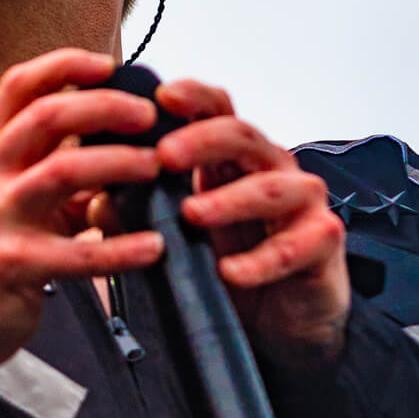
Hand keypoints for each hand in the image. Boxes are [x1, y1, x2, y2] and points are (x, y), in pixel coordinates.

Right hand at [0, 48, 163, 417]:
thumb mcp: (4, 202)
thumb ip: (51, 171)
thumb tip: (115, 145)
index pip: (19, 85)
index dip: (66, 64)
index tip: (111, 64)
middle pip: (48, 114)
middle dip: (106, 105)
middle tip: (148, 115)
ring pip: (65, 170)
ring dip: (121, 164)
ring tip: (157, 169)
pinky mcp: (14, 266)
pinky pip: (80, 252)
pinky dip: (123, 247)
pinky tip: (154, 246)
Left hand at [143, 77, 349, 360]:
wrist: (284, 322)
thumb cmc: (232, 266)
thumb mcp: (179, 239)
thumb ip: (140, 216)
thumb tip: (97, 199)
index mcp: (234, 159)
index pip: (217, 112)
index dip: (193, 97)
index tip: (161, 95)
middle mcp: (271, 169)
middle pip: (242, 136)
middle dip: (201, 140)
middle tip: (165, 156)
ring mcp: (302, 202)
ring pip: (270, 187)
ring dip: (228, 199)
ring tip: (191, 214)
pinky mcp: (322, 241)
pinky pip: (295, 246)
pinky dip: (260, 261)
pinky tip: (231, 272)